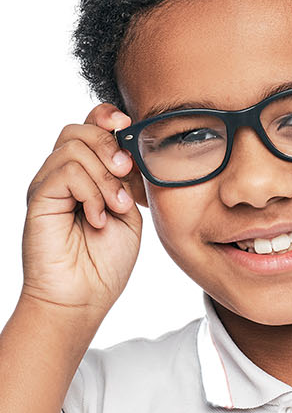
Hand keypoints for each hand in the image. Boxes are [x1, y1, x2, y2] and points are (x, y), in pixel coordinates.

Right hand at [19, 105, 144, 318]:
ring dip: (104, 176)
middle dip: (110, 145)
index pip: (90, 126)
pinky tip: (97, 217)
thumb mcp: (129, 209)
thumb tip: (130, 147)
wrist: (83, 296)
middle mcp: (62, 175)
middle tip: (126, 174)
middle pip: (79, 129)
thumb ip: (128, 177)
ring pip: (74, 148)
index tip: (131, 124)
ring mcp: (48, 187)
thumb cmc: (106, 259)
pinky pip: (65, 172)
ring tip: (114, 206)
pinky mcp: (39, 200)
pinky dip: (90, 191)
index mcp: (87, 173)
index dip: (109, 117)